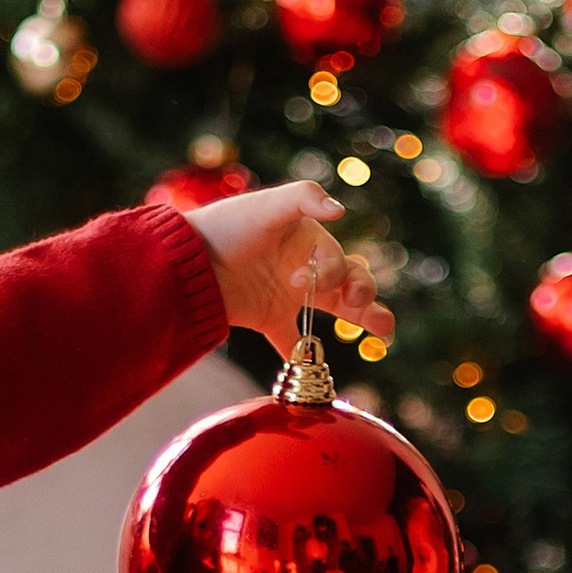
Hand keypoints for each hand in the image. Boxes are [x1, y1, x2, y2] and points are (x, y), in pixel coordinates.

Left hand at [186, 182, 395, 348]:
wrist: (186, 261)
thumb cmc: (226, 226)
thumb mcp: (264, 205)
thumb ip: (302, 198)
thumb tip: (340, 210)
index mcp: (308, 239)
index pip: (337, 260)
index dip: (330, 273)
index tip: (298, 280)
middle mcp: (304, 266)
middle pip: (349, 283)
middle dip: (367, 297)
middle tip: (373, 316)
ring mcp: (289, 295)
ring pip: (334, 310)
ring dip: (362, 318)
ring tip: (385, 330)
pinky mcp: (269, 319)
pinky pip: (294, 342)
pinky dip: (305, 360)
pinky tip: (318, 374)